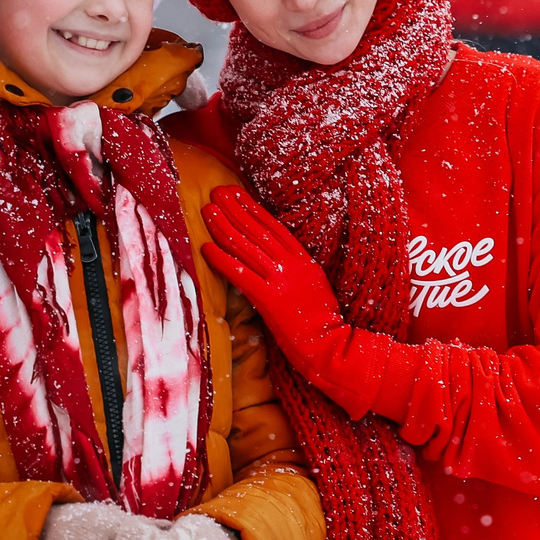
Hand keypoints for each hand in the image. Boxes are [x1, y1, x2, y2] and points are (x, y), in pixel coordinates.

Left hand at [201, 187, 407, 418]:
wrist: (333, 346)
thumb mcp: (314, 287)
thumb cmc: (324, 323)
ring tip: (208, 211)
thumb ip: (296, 271)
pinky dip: (222, 260)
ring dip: (224, 227)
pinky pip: (241, 274)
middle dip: (235, 209)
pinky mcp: (270, 299)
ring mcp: (281, 281)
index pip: (274, 227)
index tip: (238, 194)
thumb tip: (274, 260)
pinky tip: (206, 248)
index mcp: (305, 260)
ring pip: (247, 247)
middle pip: (258, 230)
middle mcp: (292, 265)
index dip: (253, 209)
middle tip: (216, 192)